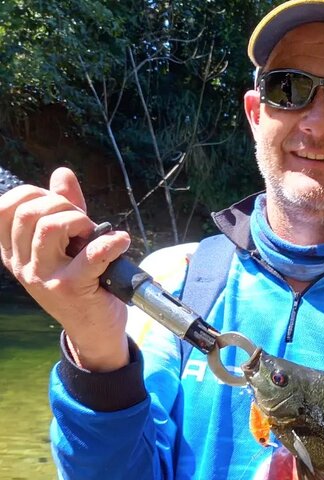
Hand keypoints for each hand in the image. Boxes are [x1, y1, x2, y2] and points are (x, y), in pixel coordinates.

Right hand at [0, 167, 130, 370]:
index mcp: (14, 251)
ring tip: (95, 233)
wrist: (95, 328)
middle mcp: (22, 264)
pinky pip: (90, 253)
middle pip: (28, 212)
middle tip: (83, 222)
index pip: (5, 207)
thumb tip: (62, 173)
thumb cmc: (84, 280)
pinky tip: (121, 241)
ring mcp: (44, 277)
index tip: (60, 206)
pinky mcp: (71, 287)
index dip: (35, 195)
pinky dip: (112, 241)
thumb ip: (65, 209)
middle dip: (62, 204)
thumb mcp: (69, 242)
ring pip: (50, 227)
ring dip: (80, 220)